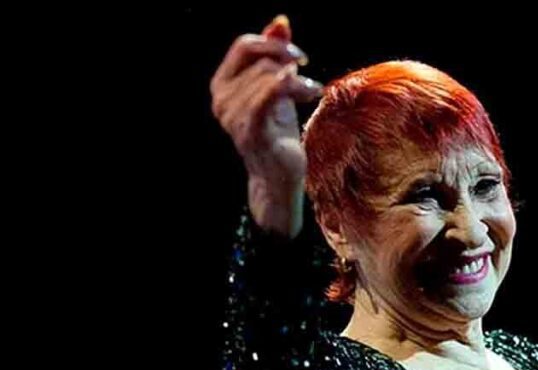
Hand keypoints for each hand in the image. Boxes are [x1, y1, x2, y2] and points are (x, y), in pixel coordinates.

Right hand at [210, 15, 322, 236]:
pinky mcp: (252, 131)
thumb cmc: (277, 132)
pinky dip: (296, 87)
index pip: (244, 45)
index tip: (300, 57)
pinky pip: (271, 93)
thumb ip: (275, 55)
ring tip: (312, 91)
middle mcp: (221, 99)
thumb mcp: (276, 88)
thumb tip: (280, 22)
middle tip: (306, 78)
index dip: (274, 43)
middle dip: (288, 63)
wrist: (278, 176)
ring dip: (298, 80)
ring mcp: (233, 117)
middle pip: (259, 60)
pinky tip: (312, 92)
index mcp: (222, 85)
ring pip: (269, 75)